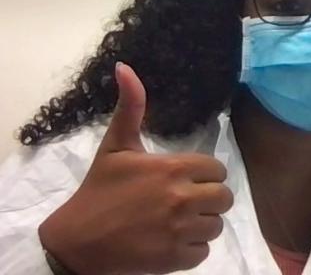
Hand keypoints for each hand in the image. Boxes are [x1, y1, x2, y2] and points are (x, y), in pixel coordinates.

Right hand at [38, 63, 233, 274]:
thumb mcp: (115, 146)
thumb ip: (131, 107)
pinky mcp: (174, 258)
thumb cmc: (99, 191)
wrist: (76, 242)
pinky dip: (192, 250)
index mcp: (173, 169)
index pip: (217, 170)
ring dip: (202, 225)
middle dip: (209, 200)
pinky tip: (172, 242)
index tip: (186, 180)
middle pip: (223, 198)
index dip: (205, 176)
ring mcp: (180, 230)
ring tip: (179, 222)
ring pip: (216, 226)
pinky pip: (204, 253)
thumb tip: (125, 66)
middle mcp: (182, 198)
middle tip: (185, 202)